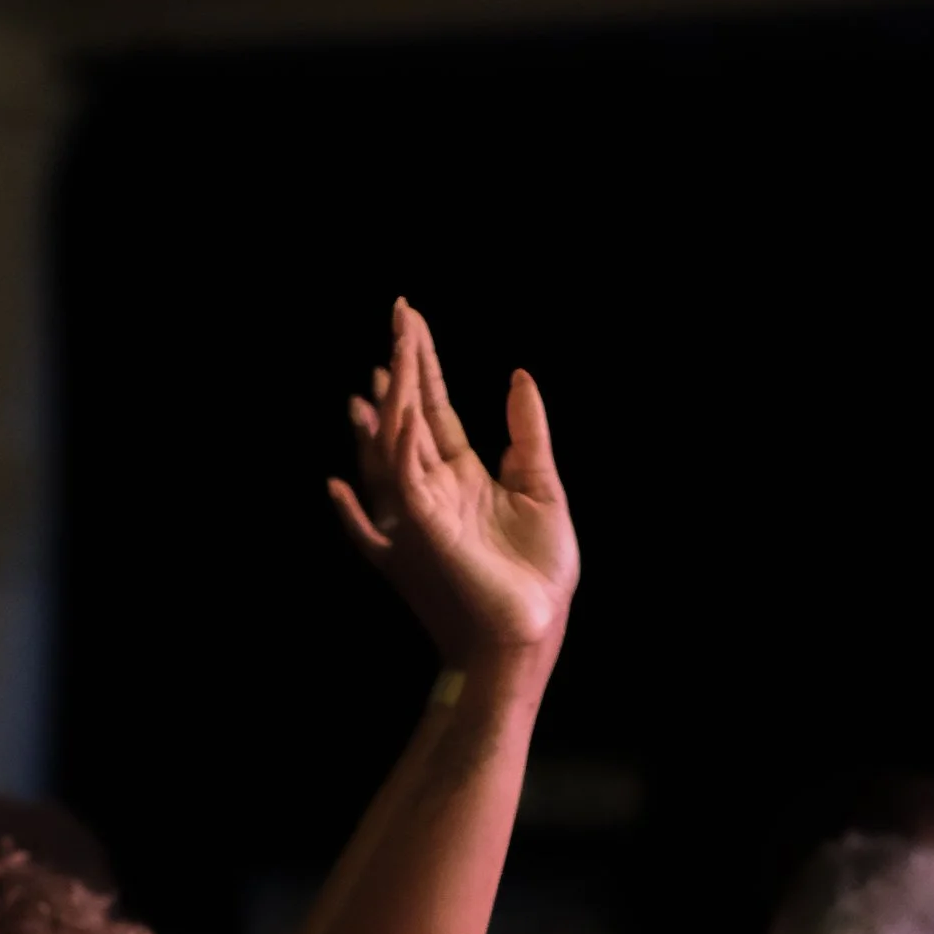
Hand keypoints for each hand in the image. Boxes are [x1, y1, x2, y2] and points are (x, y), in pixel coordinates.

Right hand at [330, 297, 576, 671]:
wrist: (537, 622)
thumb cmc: (541, 569)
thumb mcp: (542, 484)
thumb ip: (527, 432)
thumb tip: (518, 376)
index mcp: (465, 473)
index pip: (436, 406)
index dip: (425, 363)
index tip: (411, 319)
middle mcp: (439, 484)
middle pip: (414, 412)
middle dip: (405, 362)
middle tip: (397, 312)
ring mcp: (430, 506)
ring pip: (401, 441)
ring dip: (395, 398)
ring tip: (391, 351)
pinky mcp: (431, 531)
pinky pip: (407, 485)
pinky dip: (399, 452)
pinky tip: (392, 419)